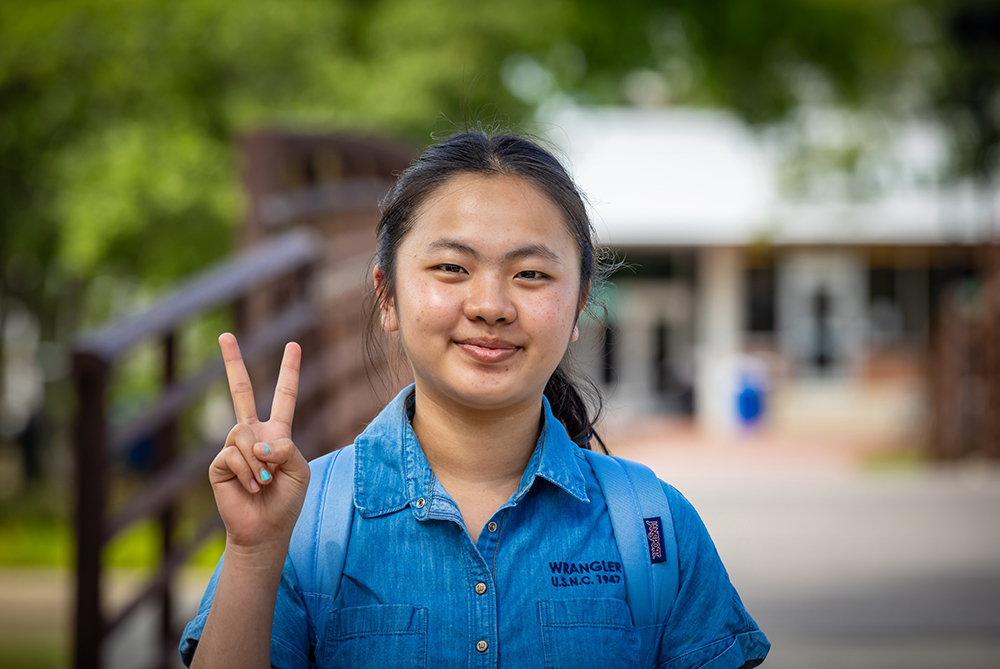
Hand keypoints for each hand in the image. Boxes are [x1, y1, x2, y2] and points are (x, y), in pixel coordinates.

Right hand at [209, 333, 310, 553]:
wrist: (266, 528)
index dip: (289, 371)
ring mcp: (233, 447)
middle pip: (242, 391)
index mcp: (276, 432)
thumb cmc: (286, 500)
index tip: (293, 345)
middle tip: (225, 335)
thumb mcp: (298, 469)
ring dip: (259, 463)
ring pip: (243, 435)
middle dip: (233, 363)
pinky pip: (234, 455)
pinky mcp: (219, 464)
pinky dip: (249, 473)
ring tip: (264, 483)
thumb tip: (258, 440)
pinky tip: (252, 487)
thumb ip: (285, 448)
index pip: (284, 395)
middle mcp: (253, 434)